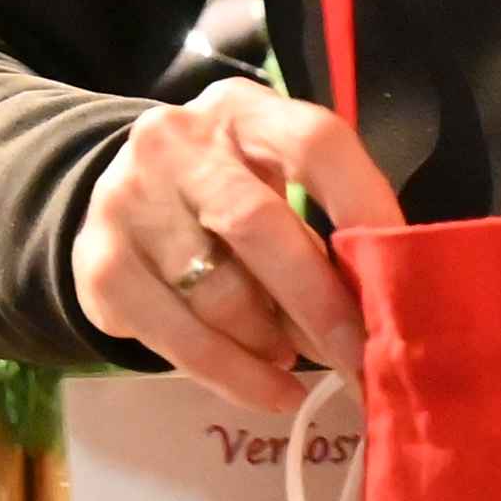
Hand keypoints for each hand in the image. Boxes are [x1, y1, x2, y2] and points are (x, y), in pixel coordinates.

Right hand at [72, 78, 396, 415]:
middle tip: (363, 359)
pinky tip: (273, 389)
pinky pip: (181, 341)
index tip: (401, 271)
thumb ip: (320, 225)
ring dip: (273, 343)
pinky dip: (237, 376)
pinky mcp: (99, 266)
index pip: (314, 142)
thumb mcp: (271, 182)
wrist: (114, 199)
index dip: (364, 206)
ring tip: (295, 357)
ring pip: (219, 294)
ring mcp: (127, 202)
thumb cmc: (225, 195)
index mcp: (241, 110)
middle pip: (259, 225)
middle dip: (320, 303)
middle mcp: (176, 144)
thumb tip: (381, 311)